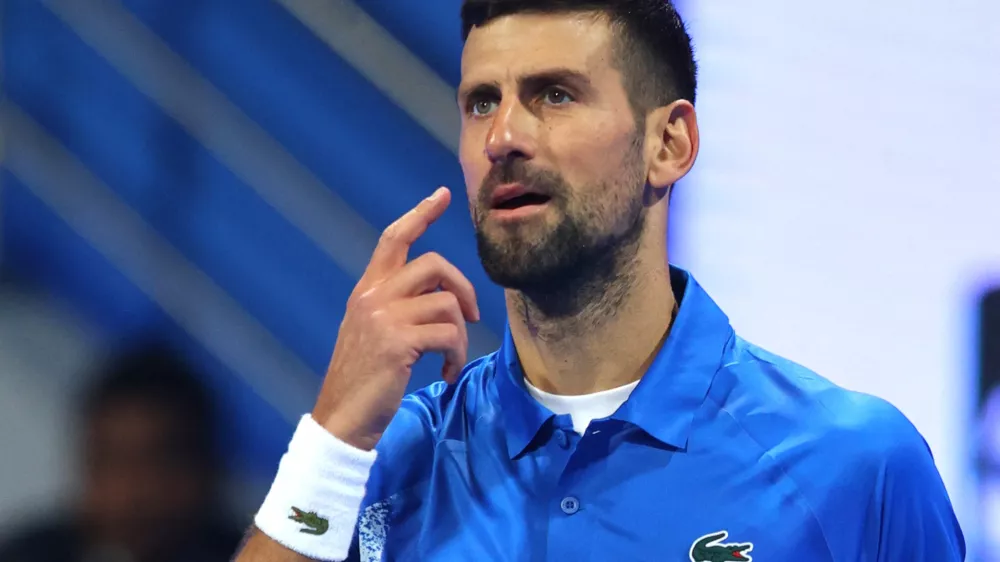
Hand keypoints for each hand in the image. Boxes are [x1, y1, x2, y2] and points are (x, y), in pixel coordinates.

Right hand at [311, 187, 479, 449]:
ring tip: (450, 360)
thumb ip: (395, 306)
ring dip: (460, 336)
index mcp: (367, 290)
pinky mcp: (398, 343)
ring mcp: (384, 318)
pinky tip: (445, 374)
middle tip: (472, 316)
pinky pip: (449, 336)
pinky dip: (455, 357)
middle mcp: (373, 296)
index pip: (393, 239)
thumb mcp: (373, 332)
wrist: (343, 419)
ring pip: (446, 304)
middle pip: (434, 264)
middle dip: (463, 288)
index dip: (420, 214)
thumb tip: (440, 296)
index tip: (442, 194)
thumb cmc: (365, 379)